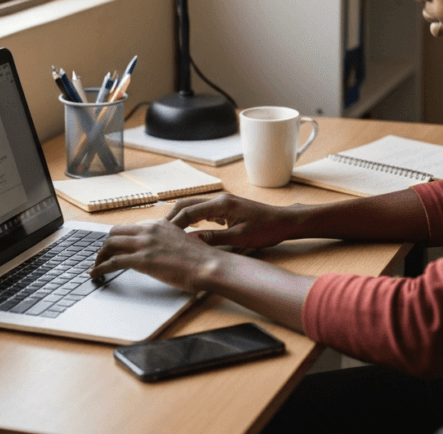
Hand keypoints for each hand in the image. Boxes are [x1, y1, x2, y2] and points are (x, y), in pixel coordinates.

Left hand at [89, 219, 225, 291]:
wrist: (208, 265)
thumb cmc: (200, 259)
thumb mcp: (182, 242)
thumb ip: (167, 242)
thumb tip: (160, 251)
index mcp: (159, 225)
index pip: (130, 228)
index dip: (120, 239)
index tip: (116, 247)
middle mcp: (149, 230)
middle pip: (115, 232)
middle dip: (106, 244)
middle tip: (102, 256)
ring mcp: (144, 244)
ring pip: (110, 244)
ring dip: (99, 256)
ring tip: (96, 266)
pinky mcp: (142, 260)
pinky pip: (113, 261)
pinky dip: (100, 267)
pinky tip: (95, 274)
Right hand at [166, 193, 304, 248]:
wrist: (284, 222)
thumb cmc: (266, 229)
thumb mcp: (240, 238)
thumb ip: (215, 239)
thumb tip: (192, 241)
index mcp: (221, 204)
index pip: (189, 211)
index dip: (174, 223)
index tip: (162, 235)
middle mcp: (220, 200)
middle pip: (187, 205)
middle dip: (172, 218)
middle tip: (159, 232)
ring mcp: (222, 203)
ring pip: (193, 207)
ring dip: (181, 218)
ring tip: (168, 232)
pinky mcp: (225, 209)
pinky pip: (203, 212)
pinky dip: (192, 219)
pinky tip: (186, 231)